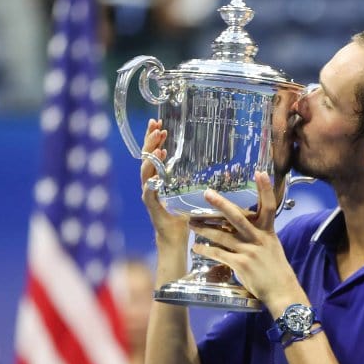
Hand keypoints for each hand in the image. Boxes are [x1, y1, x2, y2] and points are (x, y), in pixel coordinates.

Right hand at [139, 119, 188, 246]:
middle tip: (156, 127)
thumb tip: (218, 166)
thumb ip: (196, 180)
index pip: (153, 154)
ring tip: (159, 150)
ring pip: (145, 174)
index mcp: (158, 178)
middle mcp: (150, 184)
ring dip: (151, 161)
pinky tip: (154, 179)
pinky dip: (150, 187)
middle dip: (150, 142)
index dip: (154, 139)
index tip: (159, 124)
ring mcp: (149, 196)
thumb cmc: (184, 217)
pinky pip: (148, 196)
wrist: (175, 239)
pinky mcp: (152, 209)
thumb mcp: (191, 193)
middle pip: (146, 158)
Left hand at [189, 172, 302, 312]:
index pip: (269, 206)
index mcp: (268, 231)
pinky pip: (219, 254)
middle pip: (237, 217)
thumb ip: (258, 235)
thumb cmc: (276, 269)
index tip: (260, 172)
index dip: (265, 189)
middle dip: (221, 205)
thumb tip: (241, 226)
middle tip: (207, 193)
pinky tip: (197, 248)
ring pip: (222, 236)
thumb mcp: (272, 246)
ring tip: (191, 223)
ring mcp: (249, 251)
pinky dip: (206, 250)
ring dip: (204, 229)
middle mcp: (258, 238)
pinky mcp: (241, 265)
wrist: (281, 291)